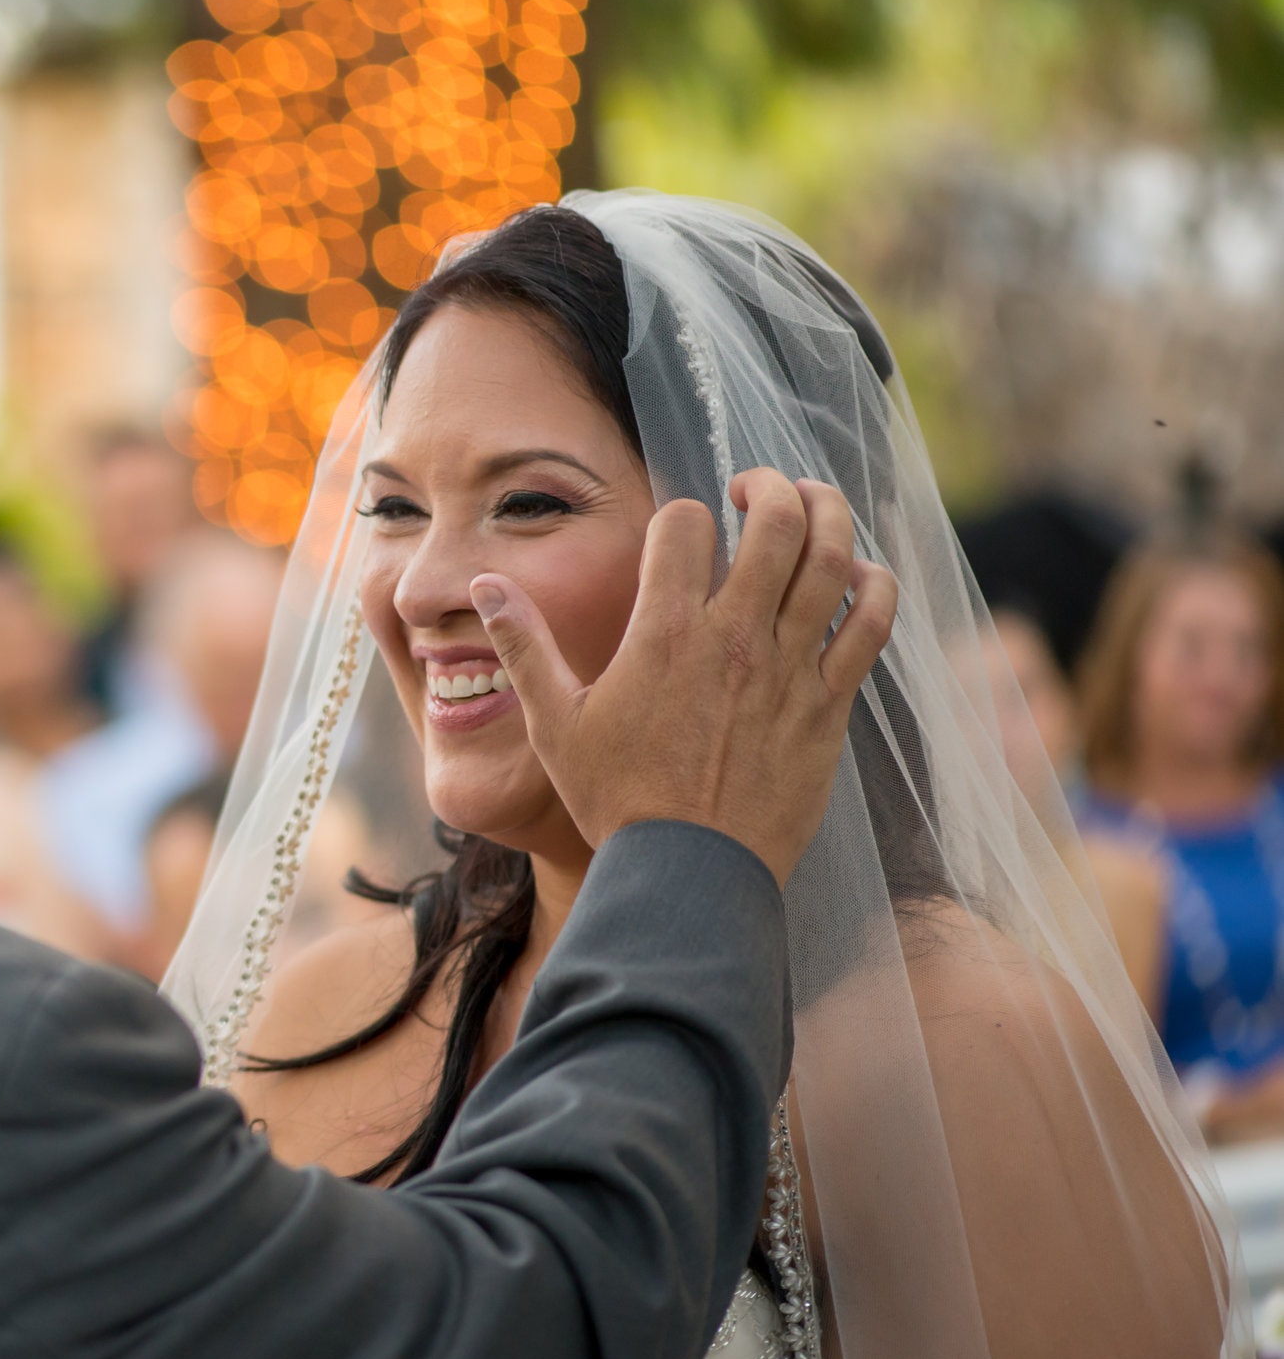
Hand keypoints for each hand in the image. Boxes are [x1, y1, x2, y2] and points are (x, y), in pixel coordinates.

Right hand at [472, 470, 899, 884]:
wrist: (689, 874)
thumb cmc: (617, 801)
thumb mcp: (554, 724)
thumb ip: (523, 646)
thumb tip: (484, 585)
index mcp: (663, 634)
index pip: (684, 524)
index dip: (681, 514)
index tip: (680, 533)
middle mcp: (733, 637)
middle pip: (775, 519)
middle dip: (769, 484)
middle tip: (755, 490)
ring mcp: (788, 668)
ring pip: (831, 557)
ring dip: (826, 514)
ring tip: (811, 506)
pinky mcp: (827, 703)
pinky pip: (870, 623)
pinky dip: (873, 584)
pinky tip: (860, 576)